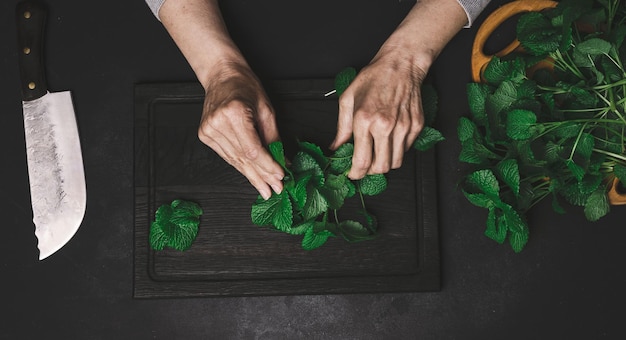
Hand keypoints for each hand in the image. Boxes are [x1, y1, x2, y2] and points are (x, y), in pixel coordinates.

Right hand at [198, 62, 284, 198]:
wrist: (221, 75)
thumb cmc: (245, 86)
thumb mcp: (266, 110)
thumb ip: (273, 138)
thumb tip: (282, 161)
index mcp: (235, 113)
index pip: (253, 150)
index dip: (267, 166)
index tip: (280, 177)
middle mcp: (218, 123)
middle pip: (243, 159)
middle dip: (261, 177)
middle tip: (274, 191)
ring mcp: (208, 130)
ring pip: (234, 161)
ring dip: (251, 176)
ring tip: (264, 189)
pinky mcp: (205, 135)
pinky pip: (227, 156)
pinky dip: (240, 166)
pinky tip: (251, 176)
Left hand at [330, 55, 426, 179]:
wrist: (401, 65)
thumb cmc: (374, 78)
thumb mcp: (348, 99)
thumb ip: (341, 128)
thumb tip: (336, 147)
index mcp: (365, 120)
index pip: (361, 161)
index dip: (355, 173)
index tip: (352, 174)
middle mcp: (385, 126)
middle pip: (380, 168)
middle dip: (370, 172)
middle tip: (364, 165)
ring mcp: (403, 127)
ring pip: (395, 163)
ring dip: (384, 164)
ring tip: (377, 154)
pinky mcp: (416, 126)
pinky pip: (406, 150)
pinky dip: (397, 151)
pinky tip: (389, 140)